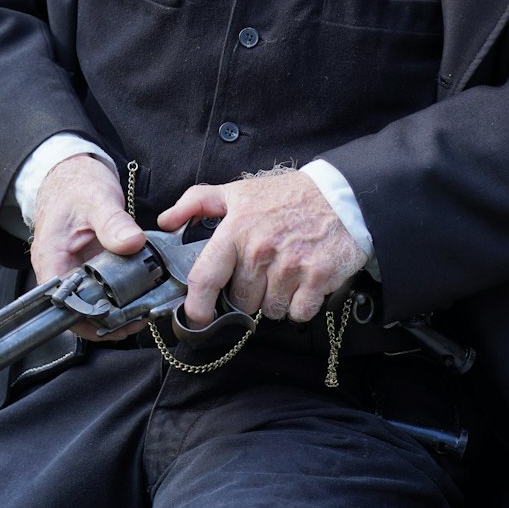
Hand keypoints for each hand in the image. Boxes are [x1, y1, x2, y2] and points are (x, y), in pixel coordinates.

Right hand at [30, 154, 147, 339]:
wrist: (72, 171)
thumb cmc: (76, 183)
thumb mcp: (98, 199)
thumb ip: (113, 223)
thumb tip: (132, 244)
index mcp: (51, 259)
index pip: (65, 305)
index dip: (90, 319)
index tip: (120, 320)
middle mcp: (59, 270)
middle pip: (81, 309)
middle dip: (110, 318)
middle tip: (141, 316)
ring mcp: (75, 269)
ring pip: (94, 301)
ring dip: (118, 308)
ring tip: (145, 308)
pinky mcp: (89, 265)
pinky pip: (104, 287)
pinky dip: (121, 292)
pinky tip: (141, 292)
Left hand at [157, 170, 367, 326]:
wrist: (343, 196)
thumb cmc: (288, 196)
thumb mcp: (240, 191)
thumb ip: (197, 202)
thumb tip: (166, 221)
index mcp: (237, 229)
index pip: (206, 277)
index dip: (197, 306)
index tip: (197, 316)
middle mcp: (261, 250)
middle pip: (242, 300)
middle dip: (250, 292)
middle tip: (264, 270)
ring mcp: (291, 266)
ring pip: (270, 310)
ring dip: (276, 299)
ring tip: (287, 271)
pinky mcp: (318, 279)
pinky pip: (298, 313)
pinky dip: (301, 304)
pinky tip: (306, 280)